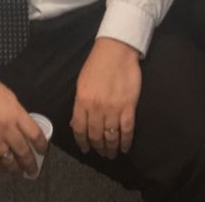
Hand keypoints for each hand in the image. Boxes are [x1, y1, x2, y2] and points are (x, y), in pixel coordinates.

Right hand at [0, 69, 45, 176]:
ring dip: (15, 168)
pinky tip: (2, 168)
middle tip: (33, 171)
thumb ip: (18, 115)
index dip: (42, 146)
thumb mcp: (10, 97)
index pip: (35, 135)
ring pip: (7, 161)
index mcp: (16, 114)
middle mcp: (6, 129)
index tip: (43, 151)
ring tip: (18, 171)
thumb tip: (24, 130)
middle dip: (30, 164)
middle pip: (23, 152)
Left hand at [72, 38, 140, 158]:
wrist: (116, 50)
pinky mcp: (128, 107)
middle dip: (98, 148)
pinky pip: (126, 131)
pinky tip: (124, 148)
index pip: (79, 128)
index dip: (82, 142)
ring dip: (111, 148)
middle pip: (95, 135)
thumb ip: (80, 104)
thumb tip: (76, 123)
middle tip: (101, 153)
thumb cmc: (97, 64)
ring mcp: (113, 108)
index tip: (85, 149)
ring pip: (110, 136)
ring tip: (112, 153)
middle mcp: (96, 108)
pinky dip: (125, 142)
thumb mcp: (81, 83)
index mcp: (82, 100)